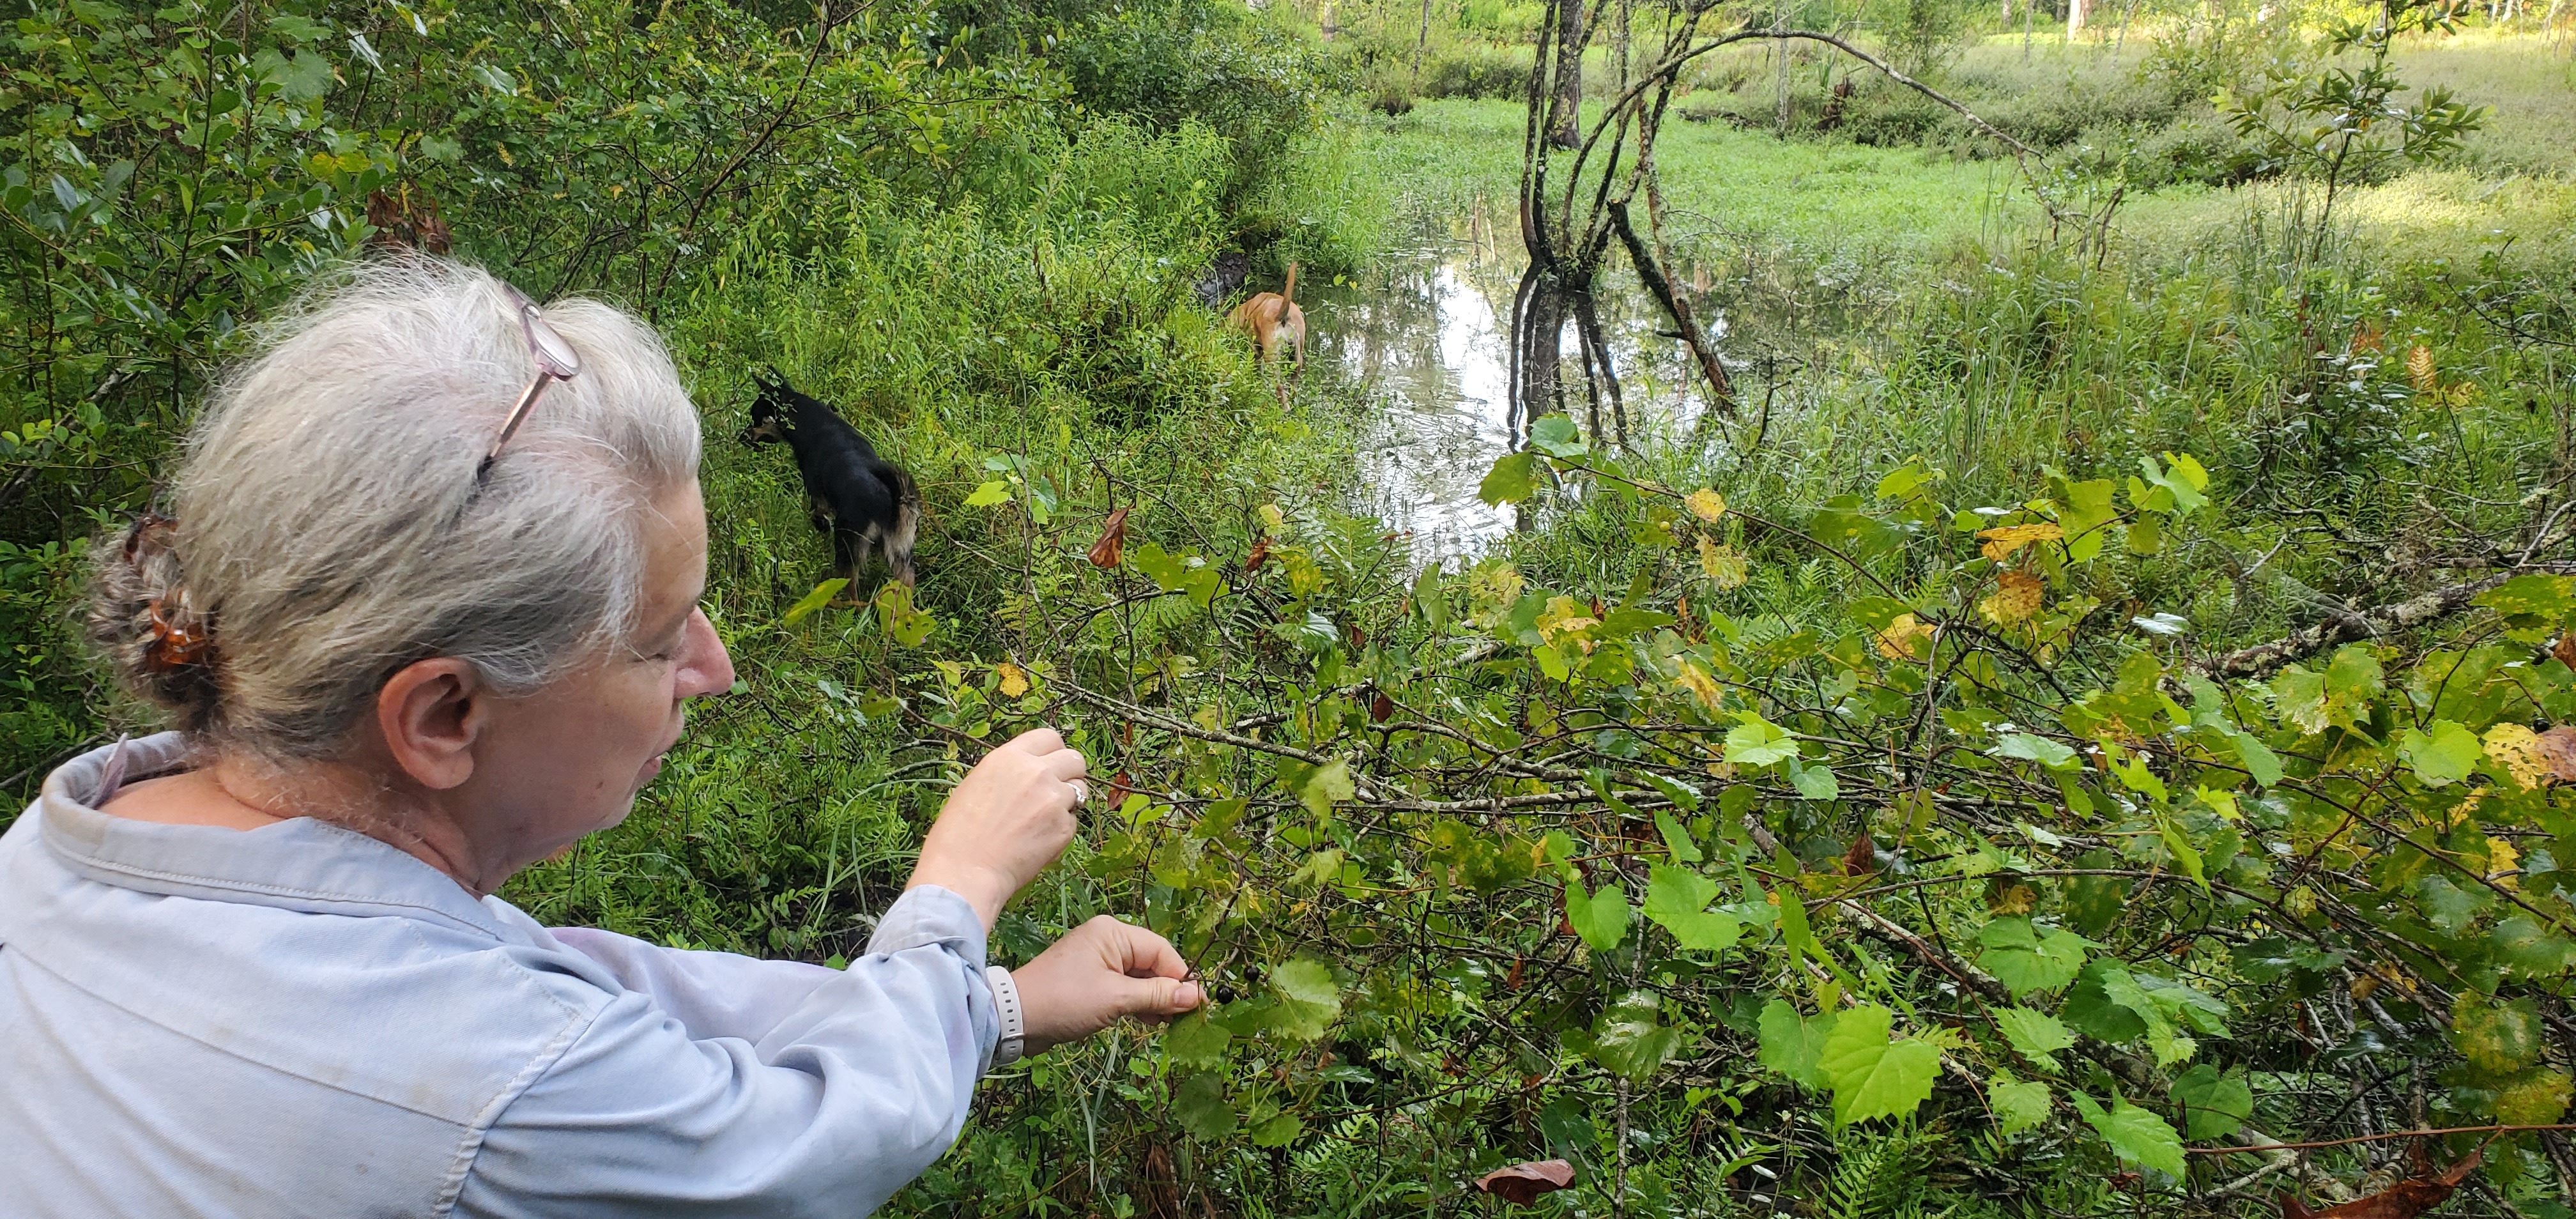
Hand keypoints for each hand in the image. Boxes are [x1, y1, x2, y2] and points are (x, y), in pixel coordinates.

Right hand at [908, 727, 1085, 927]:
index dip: (1054, 751)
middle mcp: (1036, 772)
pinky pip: (1073, 822)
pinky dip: (1061, 830)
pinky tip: (1037, 842)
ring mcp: (1053, 800)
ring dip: (1069, 801)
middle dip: (1071, 772)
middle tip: (1058, 790)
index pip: (1049, 737)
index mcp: (1009, 758)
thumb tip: (1030, 770)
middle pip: (1074, 758)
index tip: (1052, 764)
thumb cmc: (959, 834)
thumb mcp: (976, 785)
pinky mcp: (1064, 828)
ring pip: (1080, 790)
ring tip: (1044, 820)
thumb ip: (1009, 772)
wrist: (964, 871)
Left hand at [1012, 916, 1201, 1053]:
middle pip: (1152, 963)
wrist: (1016, 1018)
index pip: (1161, 950)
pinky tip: (1148, 1021)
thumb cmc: (1066, 1001)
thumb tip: (1196, 996)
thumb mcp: (1116, 999)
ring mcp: (1098, 961)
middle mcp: (1107, 940)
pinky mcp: (1091, 981)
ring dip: (1154, 1000)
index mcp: (1113, 933)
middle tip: (1183, 1019)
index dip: (1181, 977)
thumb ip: (1158, 995)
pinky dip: (1137, 1003)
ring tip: (1165, 1024)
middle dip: (1168, 990)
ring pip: (1140, 978)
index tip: (1198, 1004)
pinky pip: (1125, 988)